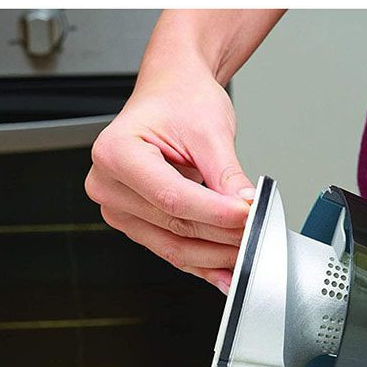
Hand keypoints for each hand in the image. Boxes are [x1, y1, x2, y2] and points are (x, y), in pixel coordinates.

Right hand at [85, 69, 252, 293]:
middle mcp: (108, 185)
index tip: (248, 216)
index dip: (215, 212)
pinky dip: (203, 263)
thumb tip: (246, 209)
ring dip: (215, 255)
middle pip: (174, 225)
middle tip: (258, 235)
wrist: (171, 94)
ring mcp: (119, 209)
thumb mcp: (209, 131)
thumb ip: (227, 175)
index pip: (172, 197)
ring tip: (248, 252)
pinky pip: (171, 250)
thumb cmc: (180, 101)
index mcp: (116, 153)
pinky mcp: (135, 224)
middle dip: (222, 235)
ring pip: (173, 246)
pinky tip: (226, 272)